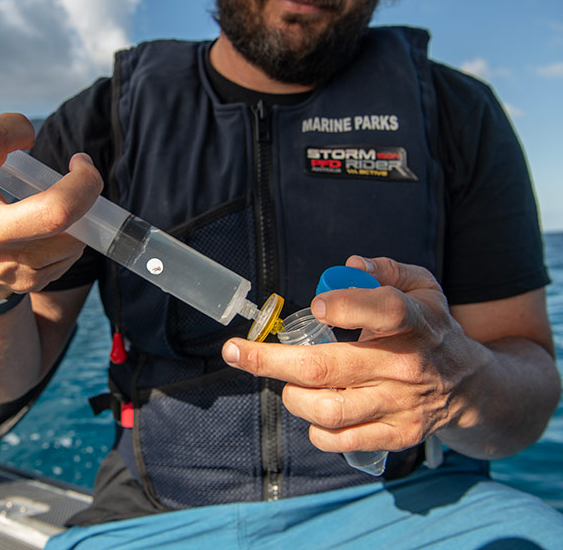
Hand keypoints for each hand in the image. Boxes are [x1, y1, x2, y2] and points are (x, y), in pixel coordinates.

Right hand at [0, 77, 103, 298]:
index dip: (14, 125)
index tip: (24, 133)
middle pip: (56, 210)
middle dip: (85, 182)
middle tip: (82, 165)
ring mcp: (10, 265)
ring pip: (72, 230)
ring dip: (78, 205)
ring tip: (61, 195)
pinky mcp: (32, 282)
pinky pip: (72, 249)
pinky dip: (73, 229)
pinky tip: (54, 224)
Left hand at [222, 255, 484, 455]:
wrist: (471, 387)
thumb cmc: (429, 329)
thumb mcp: (421, 287)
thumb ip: (386, 270)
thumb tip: (349, 265)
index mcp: (414, 321)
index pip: (384, 310)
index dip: (346, 306)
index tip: (314, 306)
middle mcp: (405, 365)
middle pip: (327, 368)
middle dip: (269, 359)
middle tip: (234, 351)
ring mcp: (400, 405)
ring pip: (328, 409)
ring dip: (291, 396)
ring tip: (285, 383)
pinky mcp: (396, 434)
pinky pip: (342, 440)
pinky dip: (315, 429)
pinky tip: (311, 410)